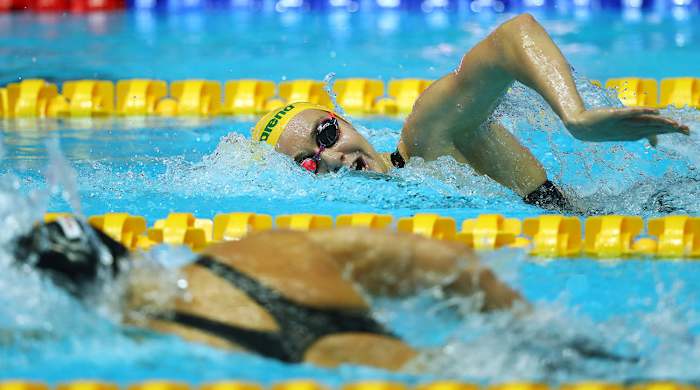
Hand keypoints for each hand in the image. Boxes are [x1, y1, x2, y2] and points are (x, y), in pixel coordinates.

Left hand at [565, 107, 689, 143]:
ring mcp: (621, 123)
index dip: (671, 131)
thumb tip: (656, 142)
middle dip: (669, 128)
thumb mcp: (623, 133)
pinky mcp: (613, 115)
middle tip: (685, 129)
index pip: (656, 131)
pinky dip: (640, 112)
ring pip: (644, 122)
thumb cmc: (603, 129)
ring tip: (673, 123)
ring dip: (659, 122)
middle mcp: (629, 130)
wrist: (580, 127)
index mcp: (633, 134)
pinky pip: (628, 113)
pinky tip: (652, 111)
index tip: (686, 131)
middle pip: (653, 128)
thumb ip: (641, 133)